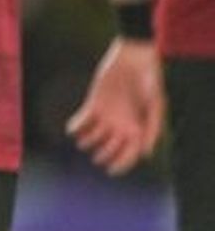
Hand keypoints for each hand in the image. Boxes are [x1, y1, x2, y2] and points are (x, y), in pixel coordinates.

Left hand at [65, 38, 164, 175]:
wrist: (134, 59)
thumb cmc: (150, 82)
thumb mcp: (156, 106)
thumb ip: (152, 129)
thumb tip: (145, 154)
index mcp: (139, 130)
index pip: (129, 156)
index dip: (120, 166)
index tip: (110, 171)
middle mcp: (122, 126)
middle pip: (109, 150)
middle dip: (103, 155)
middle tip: (98, 157)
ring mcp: (107, 116)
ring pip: (93, 138)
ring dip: (87, 142)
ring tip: (85, 142)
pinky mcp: (94, 104)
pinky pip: (82, 121)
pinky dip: (75, 127)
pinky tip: (72, 129)